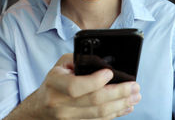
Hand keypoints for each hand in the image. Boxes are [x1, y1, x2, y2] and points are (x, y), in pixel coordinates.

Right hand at [7, 53, 140, 119]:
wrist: (39, 108)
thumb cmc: (54, 82)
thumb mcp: (61, 65)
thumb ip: (80, 60)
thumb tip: (104, 62)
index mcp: (54, 84)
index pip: (76, 86)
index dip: (96, 80)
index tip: (110, 73)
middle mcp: (59, 104)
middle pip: (94, 101)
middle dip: (119, 93)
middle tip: (134, 86)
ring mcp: (68, 118)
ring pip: (100, 114)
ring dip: (121, 105)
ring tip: (135, 96)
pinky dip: (115, 114)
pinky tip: (126, 107)